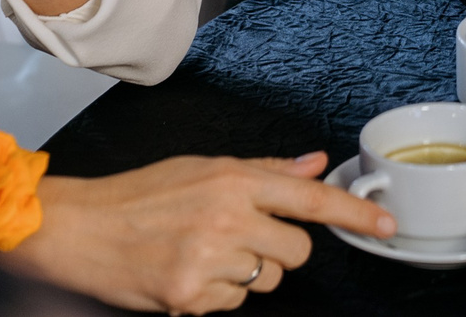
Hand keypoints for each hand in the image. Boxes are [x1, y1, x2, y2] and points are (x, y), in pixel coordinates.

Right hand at [11, 153, 394, 312]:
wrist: (79, 228)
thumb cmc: (139, 196)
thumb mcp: (202, 169)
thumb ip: (264, 170)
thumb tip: (314, 163)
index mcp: (233, 180)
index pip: (309, 198)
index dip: (353, 214)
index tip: (386, 225)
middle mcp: (226, 217)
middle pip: (297, 252)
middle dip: (279, 252)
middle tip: (241, 239)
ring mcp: (209, 260)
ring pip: (266, 280)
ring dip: (245, 274)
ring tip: (203, 254)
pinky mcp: (190, 296)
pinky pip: (232, 305)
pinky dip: (215, 295)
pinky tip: (186, 274)